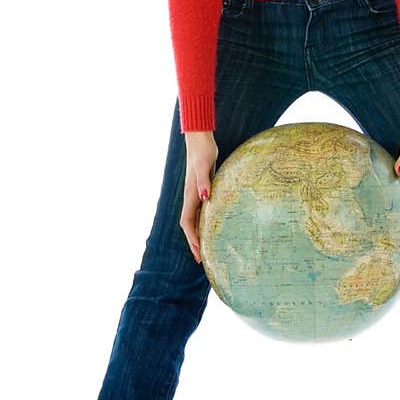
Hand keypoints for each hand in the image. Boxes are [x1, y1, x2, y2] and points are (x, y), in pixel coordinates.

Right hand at [181, 131, 217, 262]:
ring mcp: (195, 193)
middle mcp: (191, 196)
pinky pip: (200, 211)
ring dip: (197, 234)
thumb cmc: (203, 151)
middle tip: (201, 259)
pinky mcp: (202, 189)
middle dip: (193, 242)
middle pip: (189, 225)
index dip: (192, 238)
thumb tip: (204, 197)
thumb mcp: (205, 165)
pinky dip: (203, 222)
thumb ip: (205, 181)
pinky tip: (211, 226)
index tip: (198, 252)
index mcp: (191, 194)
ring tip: (204, 248)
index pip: (187, 222)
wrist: (199, 139)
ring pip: (194, 219)